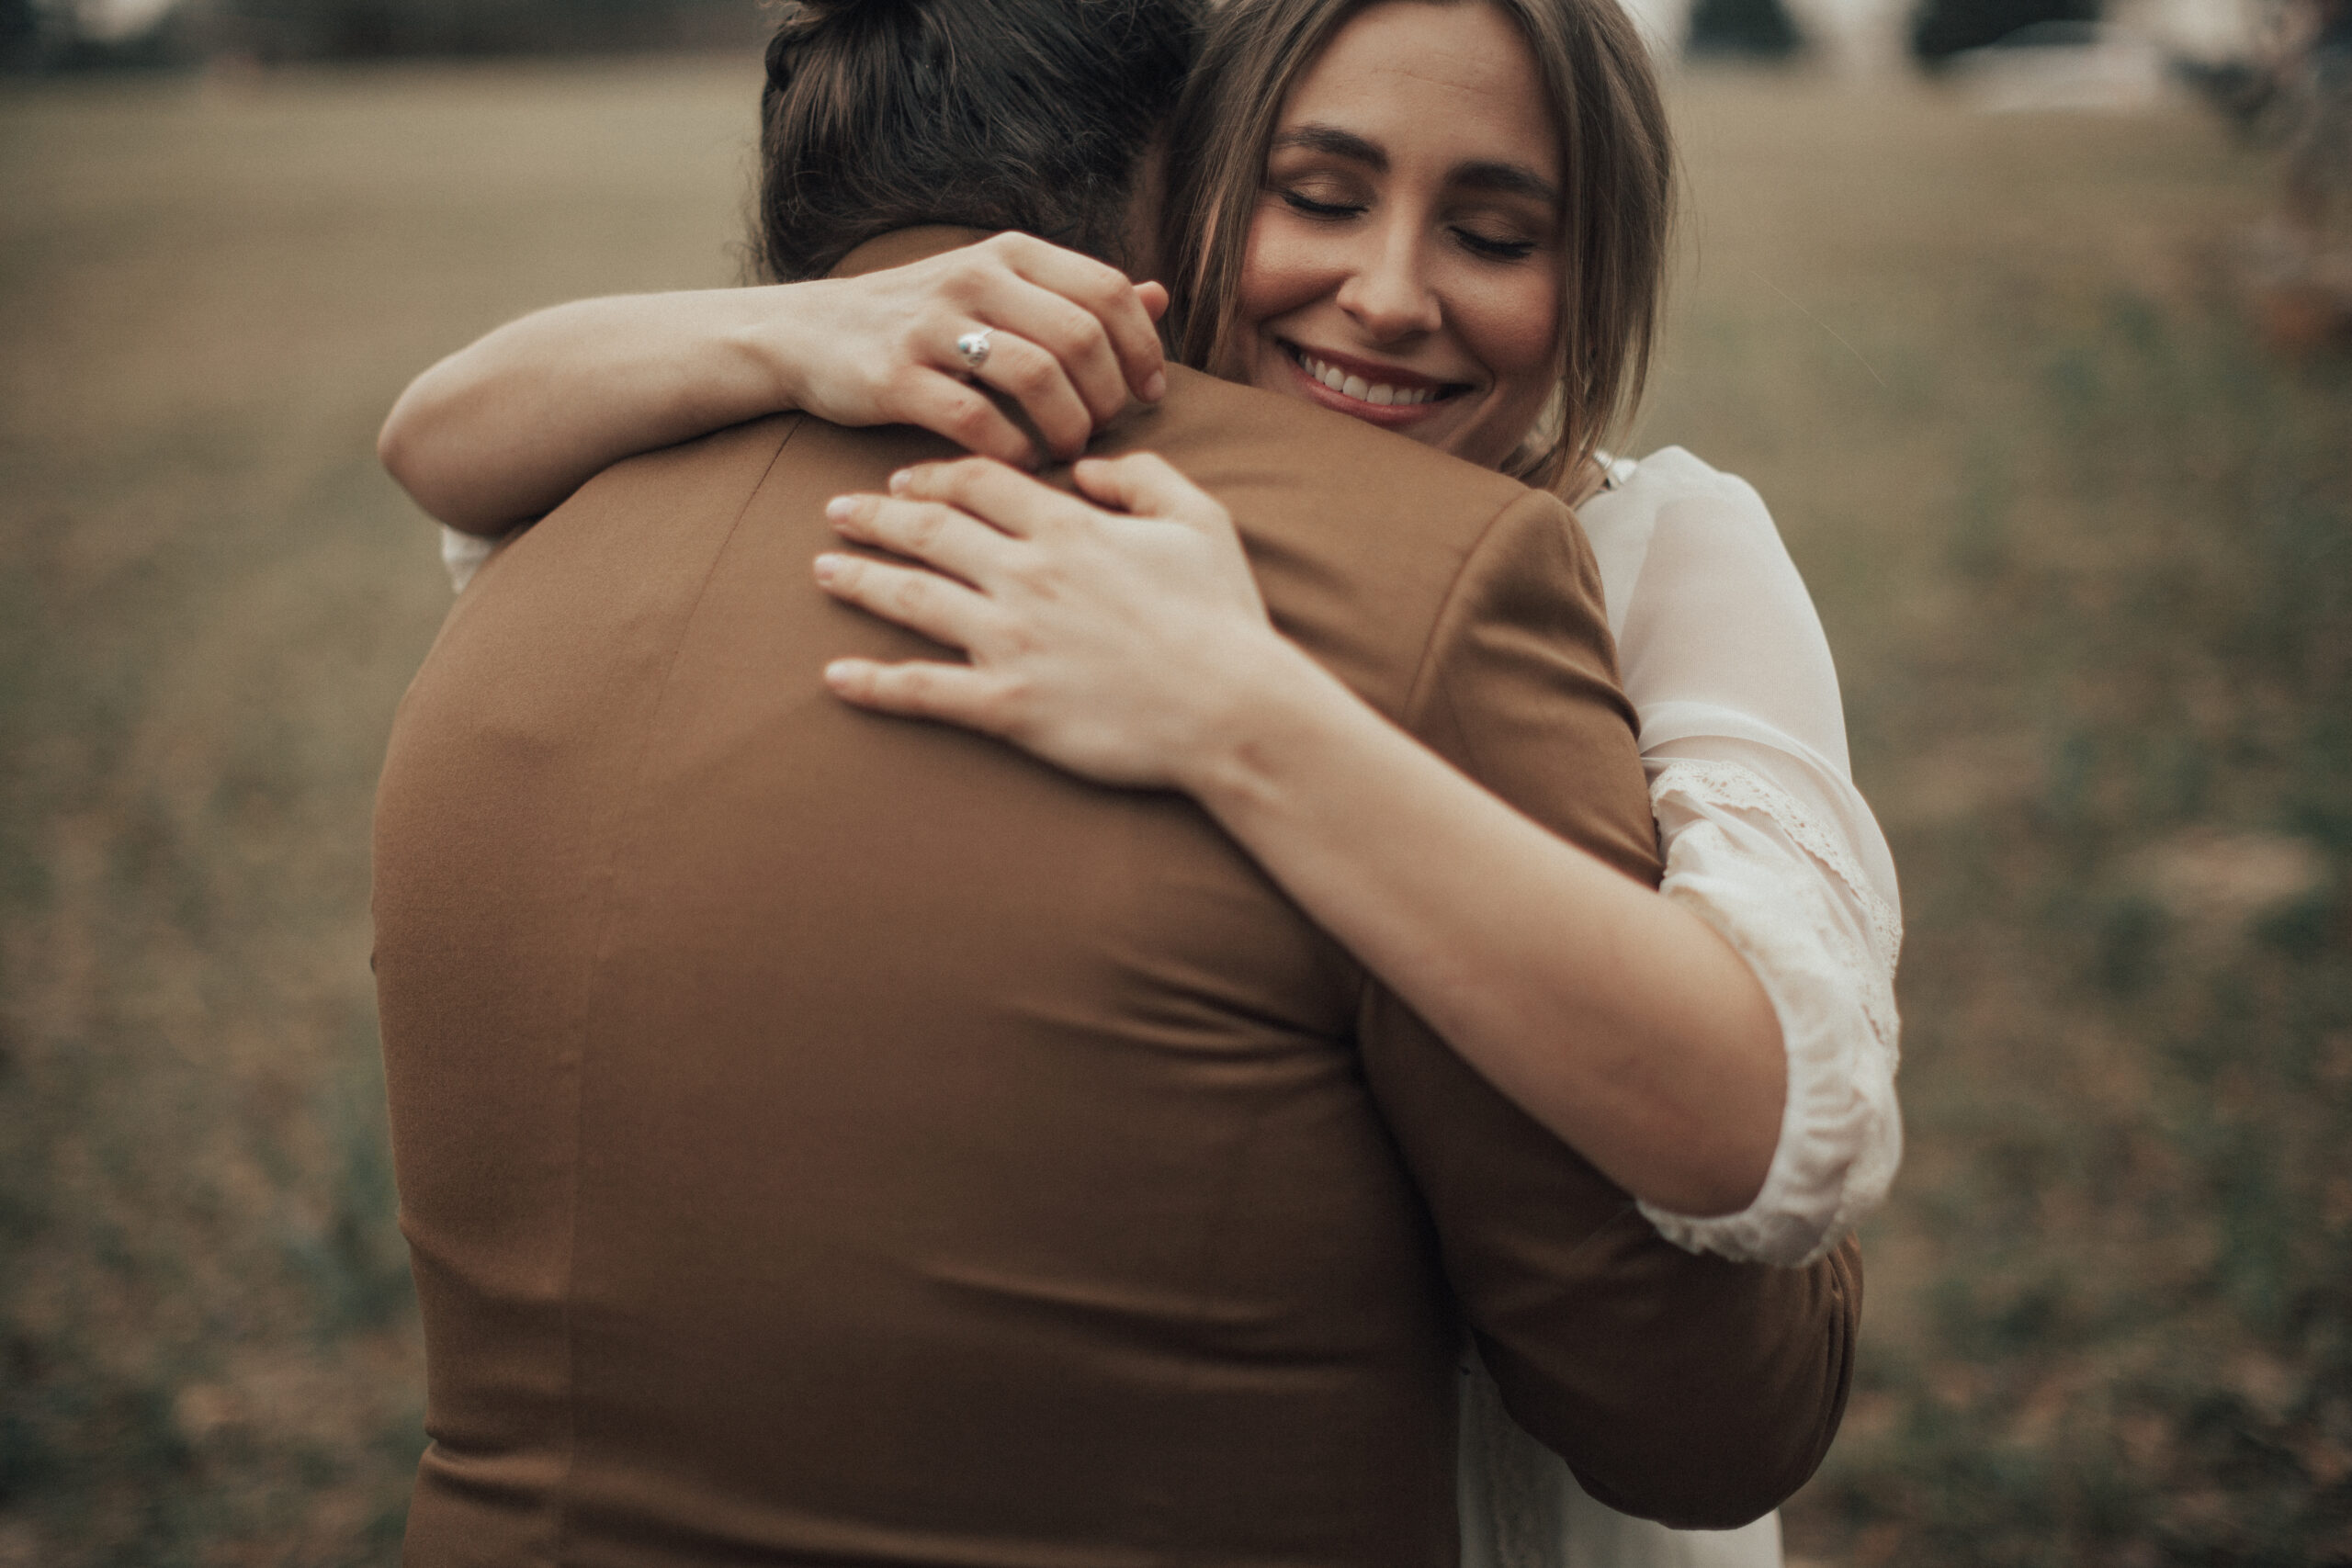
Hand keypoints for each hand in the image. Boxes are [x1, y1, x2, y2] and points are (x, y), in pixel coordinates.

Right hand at [773, 234, 1169, 468]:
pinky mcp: (896, 377)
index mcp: (1011, 253)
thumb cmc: (922, 321)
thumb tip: (1161, 296)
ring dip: (1068, 428)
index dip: (1142, 347)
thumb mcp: (999, 288)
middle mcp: (975, 277)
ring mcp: (932, 325)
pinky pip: (979, 420)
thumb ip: (1076, 294)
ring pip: (1038, 377)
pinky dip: (1014, 453)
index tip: (1148, 393)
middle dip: (1108, 396)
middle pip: (1081, 337)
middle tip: (1103, 431)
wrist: (807, 334)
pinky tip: (1021, 465)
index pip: (1108, 291)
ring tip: (1066, 450)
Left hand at [813, 454, 1305, 789]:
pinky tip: (837, 677)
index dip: (934, 475)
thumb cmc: (1225, 617)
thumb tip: (1086, 466)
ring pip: (911, 599)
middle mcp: (1026, 576)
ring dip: (860, 580)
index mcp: (1068, 527)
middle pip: (928, 530)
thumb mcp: (1200, 521)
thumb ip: (1142, 477)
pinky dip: (874, 684)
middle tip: (836, 509)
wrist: (1236, 710)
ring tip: (821, 570)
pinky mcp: (1008, 705)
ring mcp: (1011, 642)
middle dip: (875, 515)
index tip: (905, 479)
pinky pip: (924, 691)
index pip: (977, 482)